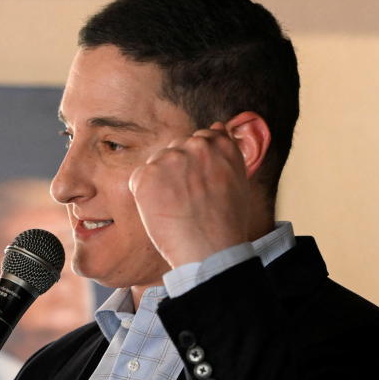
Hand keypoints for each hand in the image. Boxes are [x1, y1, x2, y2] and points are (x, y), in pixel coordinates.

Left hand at [128, 122, 251, 267]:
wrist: (210, 252)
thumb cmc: (226, 225)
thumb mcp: (238, 182)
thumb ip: (224, 154)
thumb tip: (216, 128)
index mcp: (221, 145)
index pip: (202, 139)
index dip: (198, 164)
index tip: (200, 184)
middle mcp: (196, 145)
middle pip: (178, 148)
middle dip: (179, 170)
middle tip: (188, 200)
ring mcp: (170, 158)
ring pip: (158, 163)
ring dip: (162, 182)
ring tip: (178, 209)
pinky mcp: (146, 175)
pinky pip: (140, 179)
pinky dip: (146, 195)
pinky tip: (164, 212)